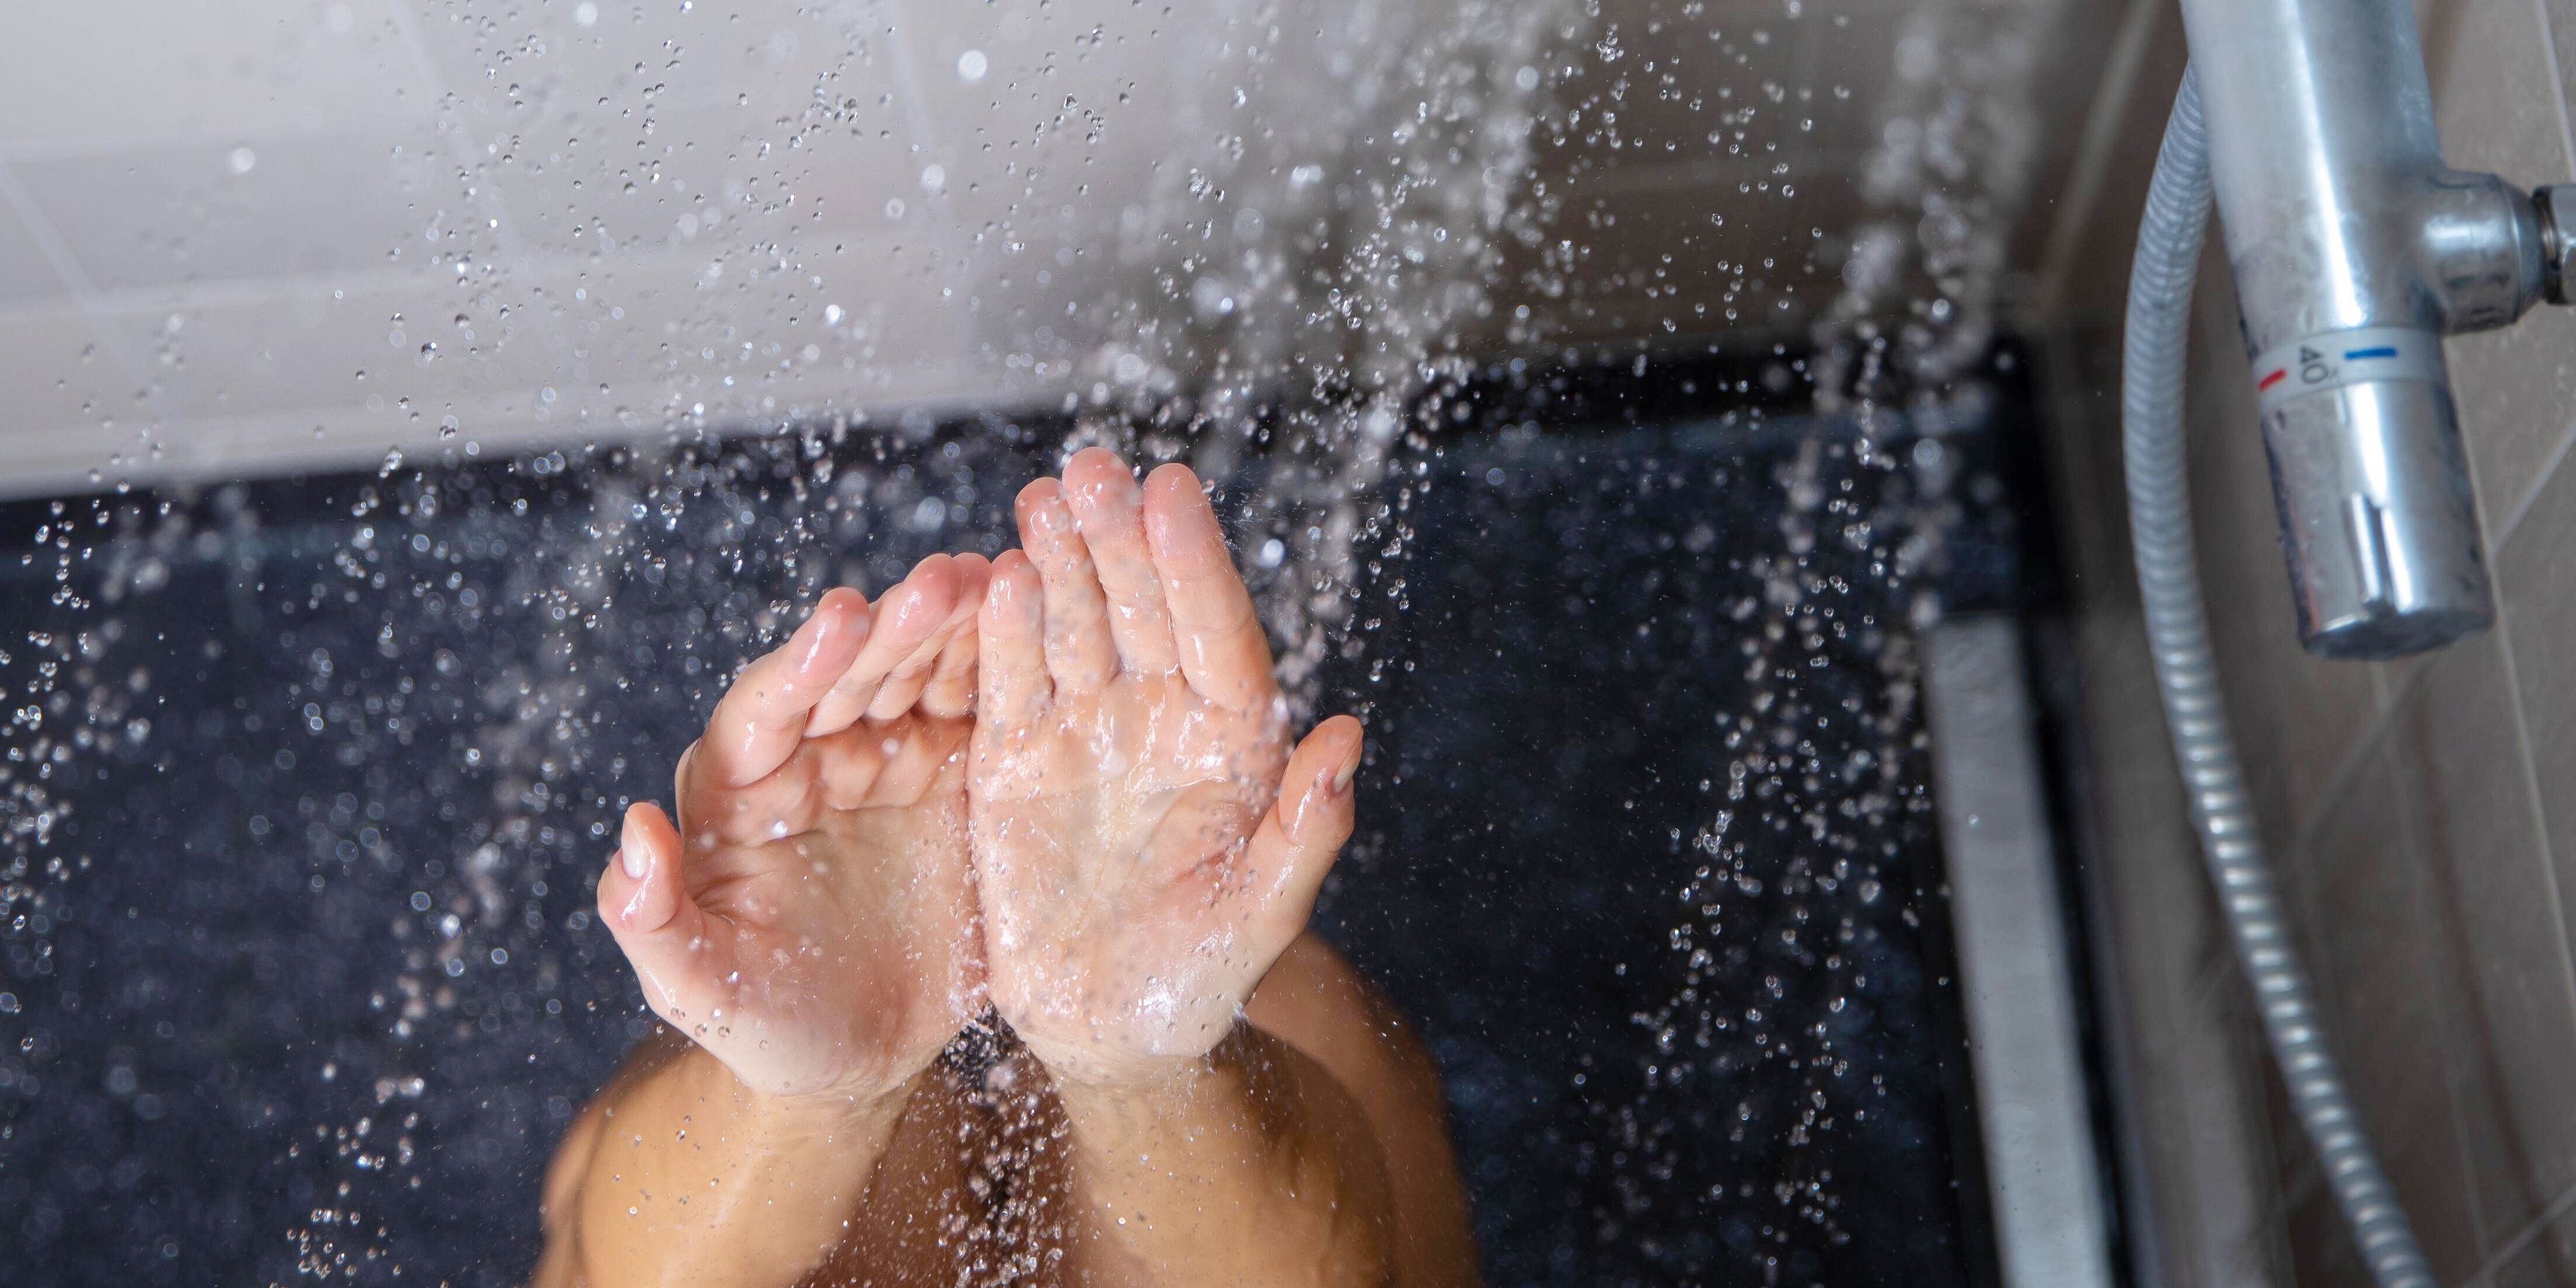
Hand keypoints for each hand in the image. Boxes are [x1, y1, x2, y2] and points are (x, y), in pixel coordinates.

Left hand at [597, 556, 990, 1101]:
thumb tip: (634, 832)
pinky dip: (1005, 666)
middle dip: (896, 626)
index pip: (767, 710)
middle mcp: (812, 757)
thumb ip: (650, 920)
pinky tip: (1038, 619)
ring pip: (919, 676)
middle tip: (948, 579)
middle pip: (851, 676)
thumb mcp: (698, 990)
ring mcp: (888, 761)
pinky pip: (978, 714)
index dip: (805, 663)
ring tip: (1004, 579)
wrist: (857, 1057)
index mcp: (741, 789)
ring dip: (957, 627)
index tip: (844, 617)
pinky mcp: (953, 779)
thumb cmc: (762, 1023)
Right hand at [969, 448, 1363, 1084]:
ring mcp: (1086, 732)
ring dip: (1061, 561)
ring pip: (1077, 627)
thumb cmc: (1202, 980)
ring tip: (1044, 496)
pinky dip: (1002, 633)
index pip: (1218, 635)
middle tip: (1095, 467)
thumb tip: (1348, 738)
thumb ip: (1305, 834)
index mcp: (1231, 743)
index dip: (1197, 564)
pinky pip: (1010, 683)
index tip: (1174, 491)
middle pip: (1143, 610)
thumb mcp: (1261, 920)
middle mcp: (1160, 719)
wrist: (1111, 1030)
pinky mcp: (1016, 760)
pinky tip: (993, 578)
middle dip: (1119, 536)